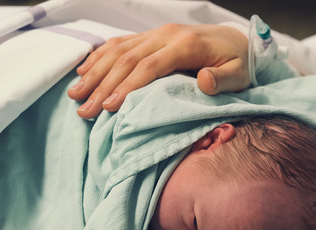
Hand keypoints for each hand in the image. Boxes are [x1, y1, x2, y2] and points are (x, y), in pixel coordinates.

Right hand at [68, 23, 250, 118]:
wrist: (237, 40)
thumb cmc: (238, 63)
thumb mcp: (239, 74)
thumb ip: (223, 79)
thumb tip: (205, 81)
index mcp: (186, 45)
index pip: (149, 66)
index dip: (127, 86)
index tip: (109, 107)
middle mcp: (166, 35)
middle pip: (127, 59)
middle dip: (103, 85)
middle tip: (84, 110)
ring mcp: (156, 33)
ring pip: (118, 50)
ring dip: (95, 72)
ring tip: (75, 94)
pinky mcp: (151, 35)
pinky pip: (120, 43)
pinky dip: (100, 57)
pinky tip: (83, 71)